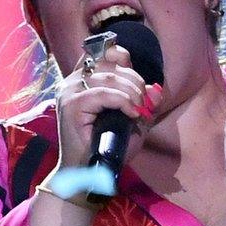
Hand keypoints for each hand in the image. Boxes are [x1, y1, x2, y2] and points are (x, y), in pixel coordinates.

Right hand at [52, 43, 162, 175]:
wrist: (88, 173)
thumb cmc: (108, 148)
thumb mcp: (133, 122)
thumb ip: (144, 104)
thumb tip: (157, 89)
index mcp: (82, 80)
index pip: (103, 52)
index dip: (123, 59)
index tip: (137, 82)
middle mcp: (72, 81)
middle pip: (110, 64)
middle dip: (135, 81)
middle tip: (143, 103)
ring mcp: (69, 92)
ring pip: (108, 77)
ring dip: (131, 92)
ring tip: (138, 109)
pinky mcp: (71, 106)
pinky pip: (103, 93)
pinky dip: (122, 101)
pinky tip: (131, 113)